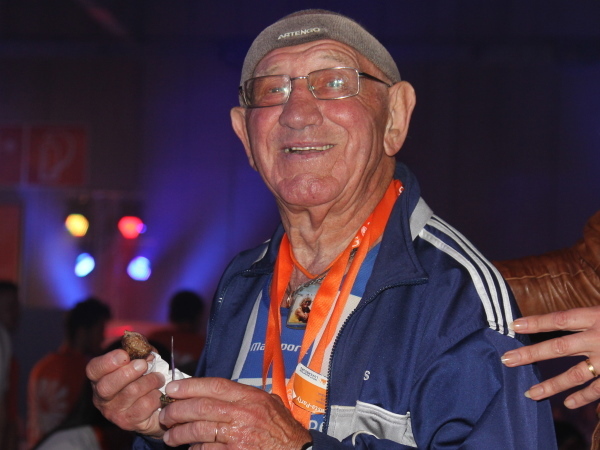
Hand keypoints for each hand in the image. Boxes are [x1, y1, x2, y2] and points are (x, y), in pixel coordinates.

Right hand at [86, 349, 166, 437]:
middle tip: (144, 365)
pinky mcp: (129, 422)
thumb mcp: (141, 360)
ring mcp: (114, 412)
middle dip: (128, 372)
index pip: (94, 369)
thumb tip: (143, 344)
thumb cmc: (143, 378)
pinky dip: (156, 395)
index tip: (124, 355)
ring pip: (131, 392)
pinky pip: (145, 405)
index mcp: (99, 378)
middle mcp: (102, 398)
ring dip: (151, 381)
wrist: (154, 407)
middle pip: (107, 386)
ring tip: (159, 378)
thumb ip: (140, 350)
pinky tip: (158, 393)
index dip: (108, 361)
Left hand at [159, 377, 311, 448]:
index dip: (190, 386)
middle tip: (165, 415)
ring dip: (180, 433)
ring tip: (170, 437)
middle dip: (178, 411)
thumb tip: (219, 391)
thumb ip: (246, 396)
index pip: (215, 385)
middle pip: (202, 407)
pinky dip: (195, 449)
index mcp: (251, 397)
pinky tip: (191, 449)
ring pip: (200, 430)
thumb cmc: (283, 430)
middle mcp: (244, 413)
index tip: (173, 389)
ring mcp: (240, 435)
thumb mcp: (270, 403)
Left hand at [501, 307, 599, 408]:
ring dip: (551, 385)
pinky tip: (567, 403)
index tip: (513, 325)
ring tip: (529, 394)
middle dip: (531, 354)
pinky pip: (597, 389)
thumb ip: (586, 316)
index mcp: (595, 317)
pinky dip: (582, 397)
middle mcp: (599, 339)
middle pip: (559, 347)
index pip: (559, 320)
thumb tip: (562, 318)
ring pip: (575, 374)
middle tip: (506, 360)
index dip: (536, 323)